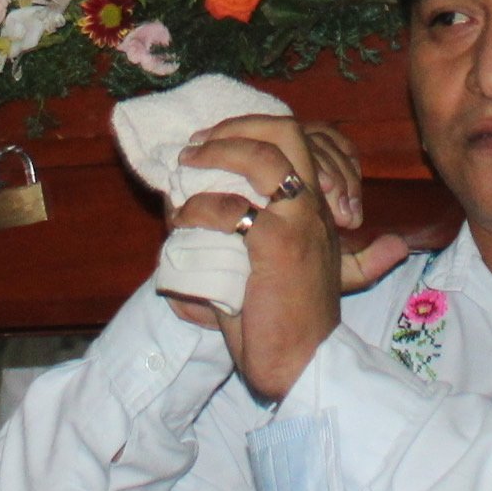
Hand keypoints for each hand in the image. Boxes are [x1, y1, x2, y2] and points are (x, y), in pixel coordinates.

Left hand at [166, 116, 406, 400]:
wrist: (302, 364)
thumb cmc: (280, 326)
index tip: (209, 143)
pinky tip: (183, 222)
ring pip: (265, 155)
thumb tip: (177, 234)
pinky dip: (199, 208)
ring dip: (219, 152)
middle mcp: (313, 209)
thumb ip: (233, 248)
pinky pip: (232, 207)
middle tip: (198, 143)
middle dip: (237, 126)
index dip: (250, 130)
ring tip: (186, 163)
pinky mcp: (278, 244)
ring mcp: (299, 223)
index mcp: (314, 212)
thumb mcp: (259, 276)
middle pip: (288, 132)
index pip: (297, 143)